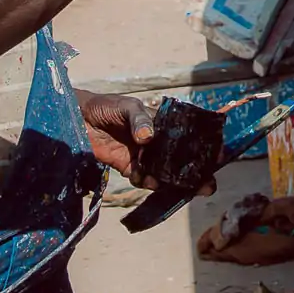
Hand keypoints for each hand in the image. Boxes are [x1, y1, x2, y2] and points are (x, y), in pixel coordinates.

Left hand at [77, 90, 215, 196]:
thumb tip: (148, 138)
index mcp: (161, 122)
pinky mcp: (127, 166)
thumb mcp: (127, 106)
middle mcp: (155, 141)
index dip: (202, 146)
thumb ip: (139, 120)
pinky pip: (143, 178)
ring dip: (173, 181)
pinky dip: (148, 182)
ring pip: (164, 171)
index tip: (216, 157)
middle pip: (180, 158)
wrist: (76, 118)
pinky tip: (150, 181)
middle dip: (194, 171)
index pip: (186, 135)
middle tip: (207, 185)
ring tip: (179, 186)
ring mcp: (142, 155)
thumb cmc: (105, 105)